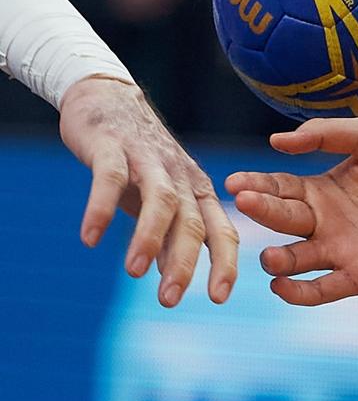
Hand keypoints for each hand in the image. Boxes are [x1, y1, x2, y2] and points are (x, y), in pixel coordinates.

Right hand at [59, 76, 237, 304]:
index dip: (225, 263)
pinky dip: (102, 208)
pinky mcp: (114, 147)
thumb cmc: (140, 160)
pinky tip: (90, 237)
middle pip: (194, 222)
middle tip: (168, 301)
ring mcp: (149, 159)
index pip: (223, 230)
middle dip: (185, 263)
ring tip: (133, 272)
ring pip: (161, 201)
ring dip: (149, 238)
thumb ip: (169, 236)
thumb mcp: (160, 198)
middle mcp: (182, 176)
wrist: (109, 100)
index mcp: (199, 190)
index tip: (220, 298)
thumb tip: (174, 279)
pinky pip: (111, 179)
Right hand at [225, 116, 357, 304]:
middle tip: (247, 202)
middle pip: (281, 220)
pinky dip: (298, 292)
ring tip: (271, 253)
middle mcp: (323, 222)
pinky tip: (283, 286)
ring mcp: (339, 251)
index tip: (235, 182)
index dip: (256, 185)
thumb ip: (330, 133)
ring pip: (293, 260)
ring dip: (277, 259)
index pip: (278, 188)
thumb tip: (278, 140)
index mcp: (322, 188)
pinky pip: (320, 290)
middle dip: (262, 212)